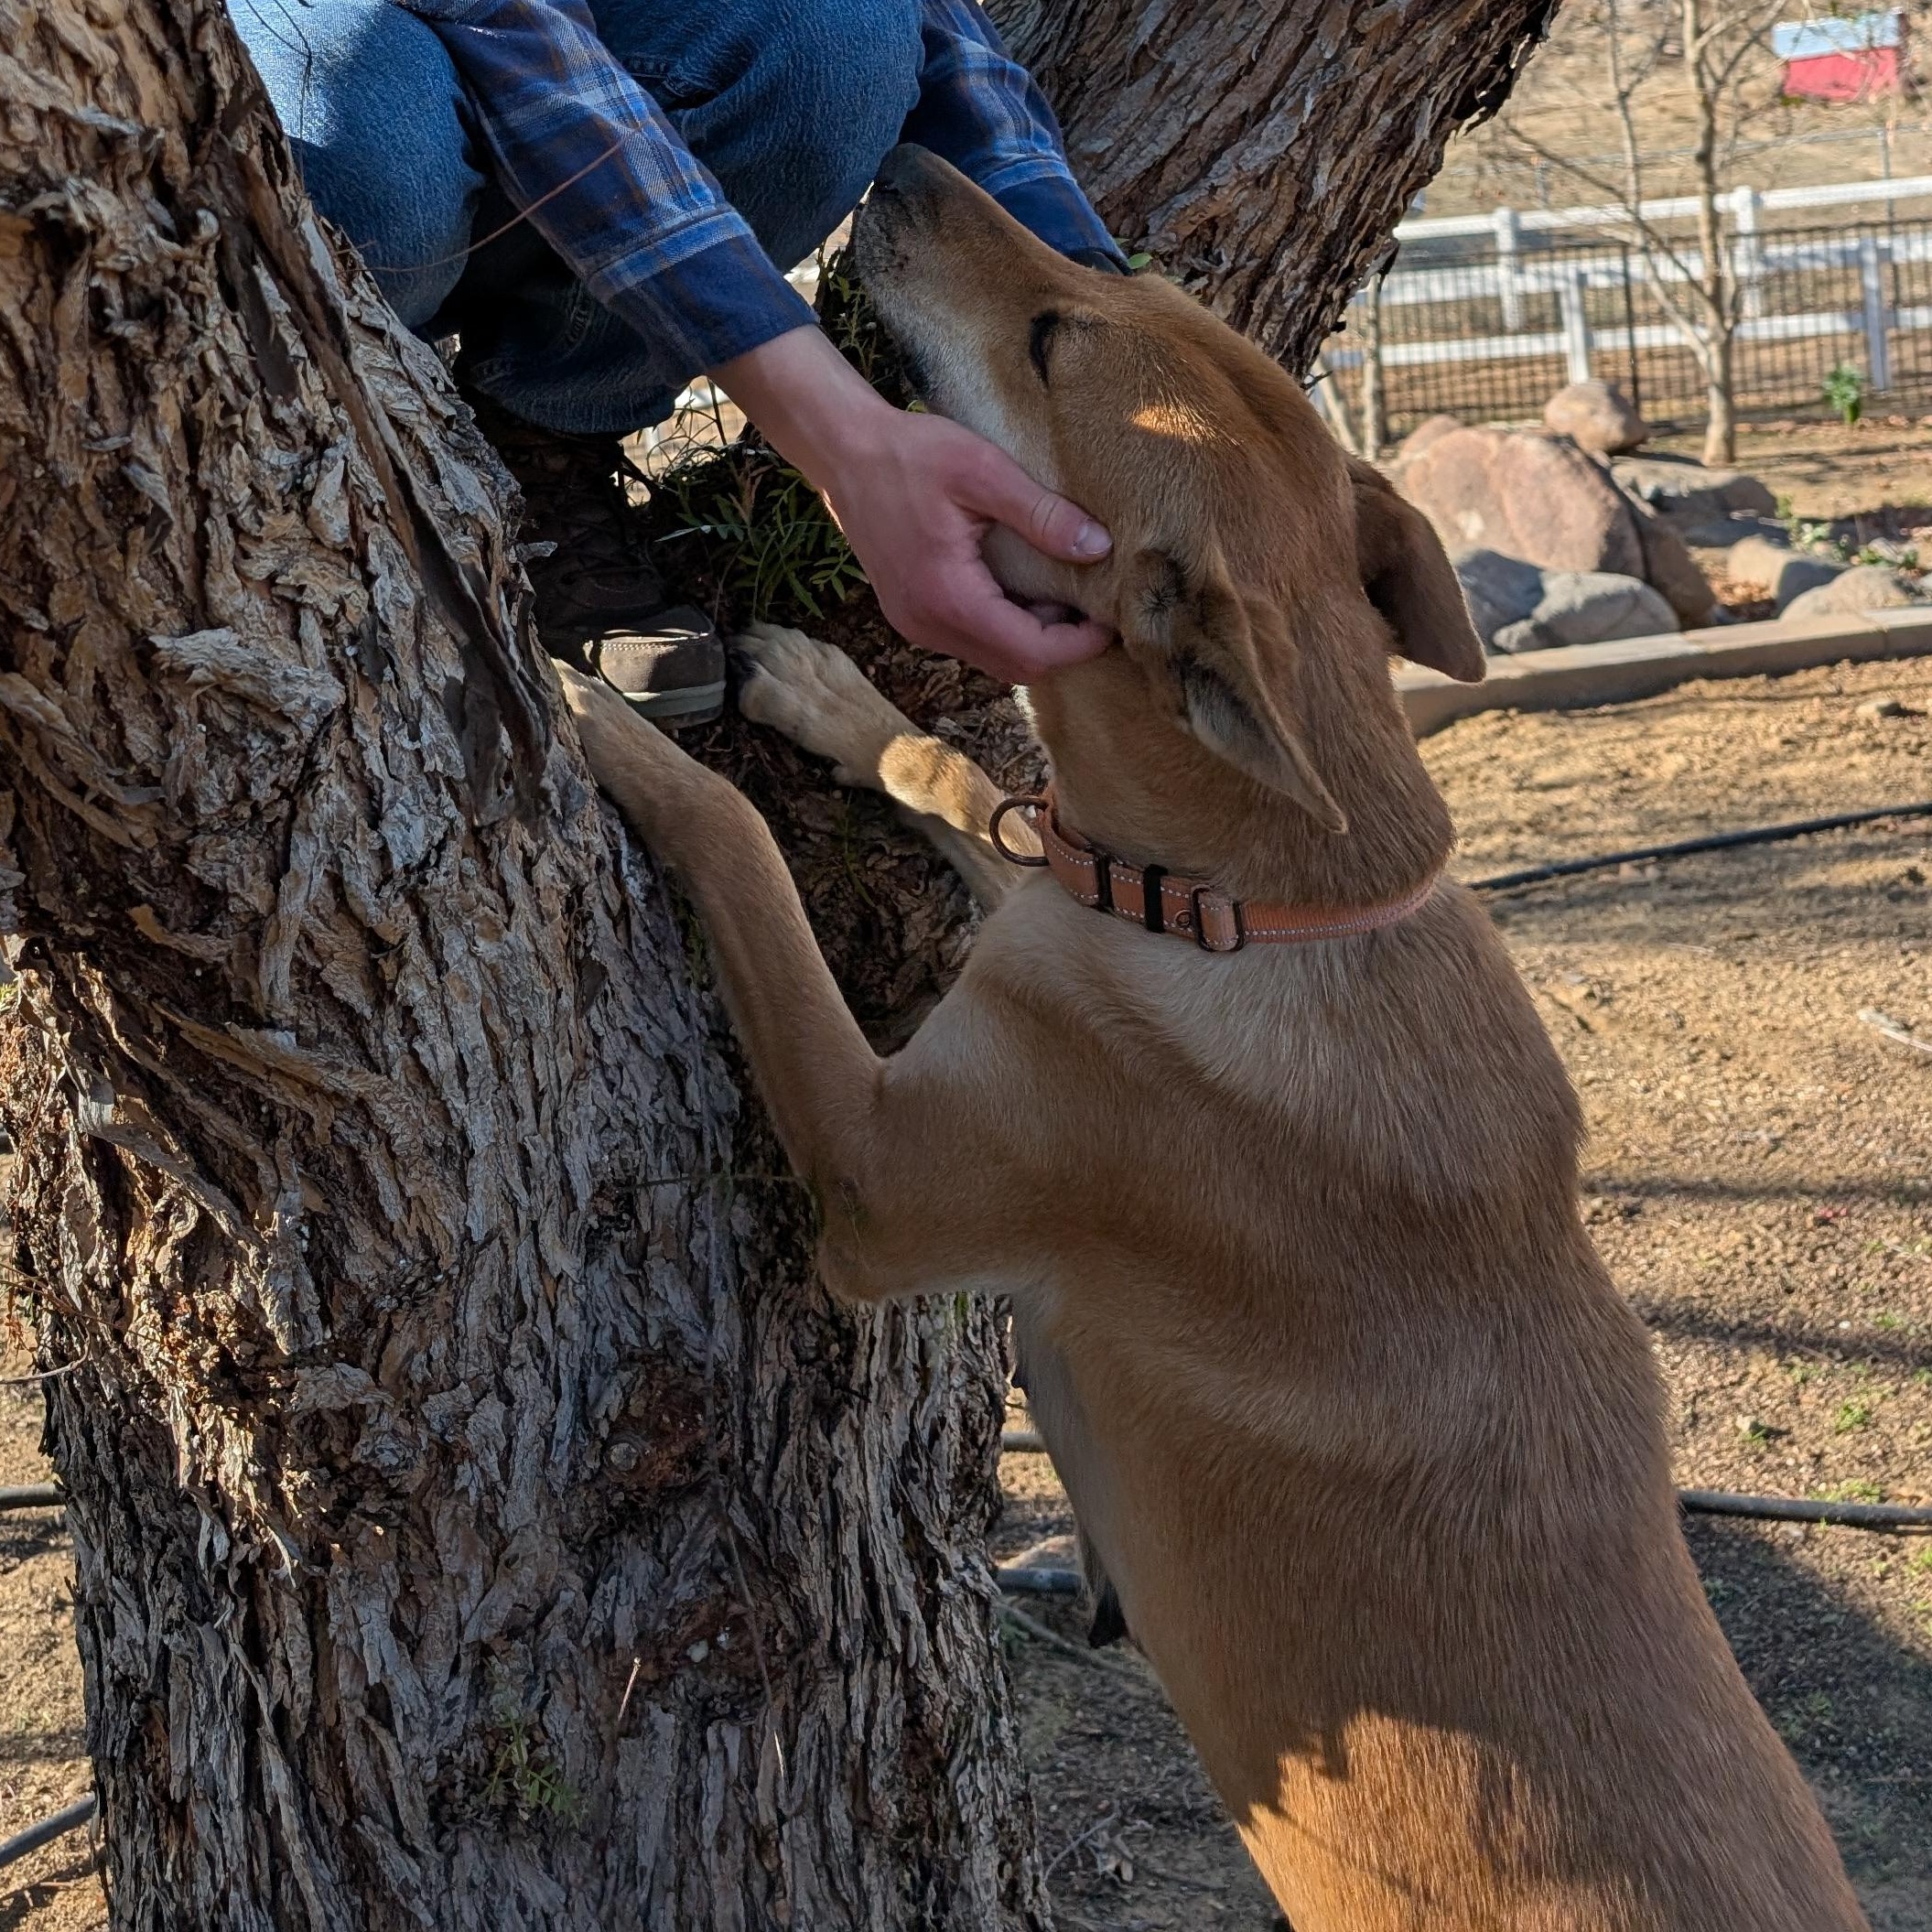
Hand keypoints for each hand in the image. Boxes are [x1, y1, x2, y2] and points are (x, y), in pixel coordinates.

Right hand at [713, 327, 1113, 683]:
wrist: (844, 452)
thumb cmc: (911, 453)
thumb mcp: (983, 470)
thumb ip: (1041, 514)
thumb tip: (1099, 548)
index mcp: (949, 597)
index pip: (1031, 651)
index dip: (1079, 644)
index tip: (1111, 617)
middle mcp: (929, 625)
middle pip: (1014, 666)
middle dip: (1061, 647)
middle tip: (1095, 608)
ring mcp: (916, 626)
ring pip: (992, 659)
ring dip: (1033, 639)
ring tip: (1064, 596)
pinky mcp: (911, 616)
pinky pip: (970, 642)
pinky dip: (1004, 628)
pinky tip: (1023, 591)